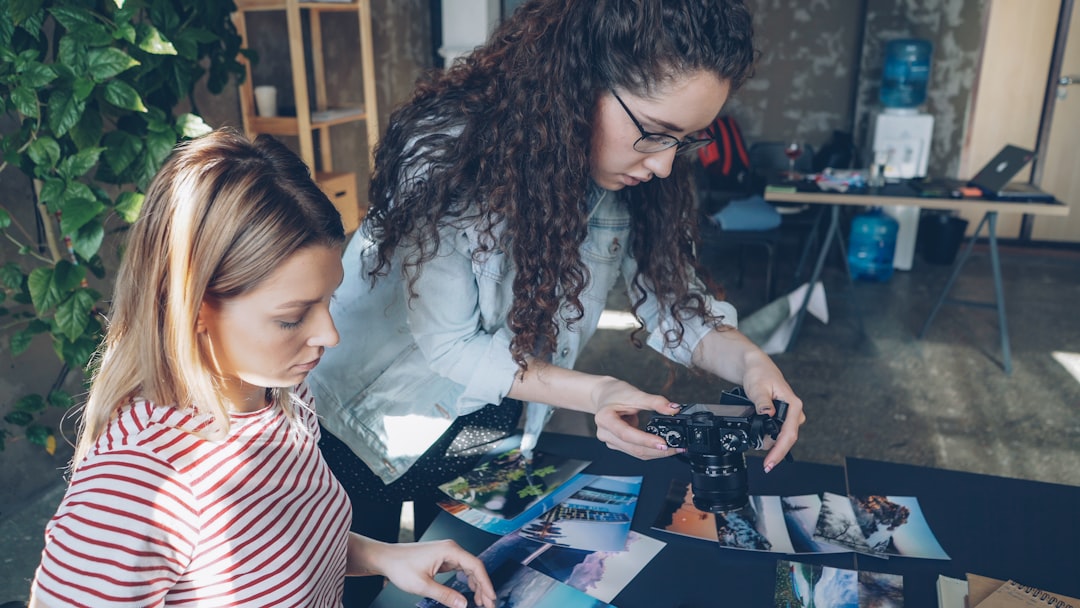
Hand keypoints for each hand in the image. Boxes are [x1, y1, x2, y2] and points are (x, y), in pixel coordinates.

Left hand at [351, 537, 495, 607]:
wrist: (386, 558)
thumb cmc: (401, 566)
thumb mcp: (423, 585)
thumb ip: (445, 595)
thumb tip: (463, 604)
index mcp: (449, 550)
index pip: (476, 566)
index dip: (486, 583)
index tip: (491, 597)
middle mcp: (451, 549)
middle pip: (474, 567)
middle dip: (482, 586)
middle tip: (488, 604)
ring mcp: (447, 553)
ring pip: (468, 569)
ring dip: (475, 584)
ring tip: (480, 601)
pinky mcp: (442, 558)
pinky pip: (460, 569)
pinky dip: (466, 581)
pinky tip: (469, 591)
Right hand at [591, 377, 684, 459]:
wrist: (605, 395)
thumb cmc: (615, 393)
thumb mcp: (635, 394)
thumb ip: (655, 402)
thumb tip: (673, 409)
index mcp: (605, 419)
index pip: (626, 434)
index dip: (646, 440)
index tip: (663, 443)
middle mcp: (605, 433)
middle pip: (633, 448)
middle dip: (656, 450)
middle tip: (676, 448)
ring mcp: (611, 441)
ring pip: (636, 452)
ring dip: (656, 453)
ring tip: (674, 449)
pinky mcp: (617, 444)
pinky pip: (636, 451)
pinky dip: (650, 450)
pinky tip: (662, 447)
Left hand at [740, 359, 804, 472]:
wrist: (757, 368)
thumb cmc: (760, 374)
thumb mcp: (758, 387)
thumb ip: (762, 402)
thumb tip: (767, 413)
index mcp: (793, 405)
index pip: (789, 434)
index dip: (779, 451)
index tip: (770, 463)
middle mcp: (795, 412)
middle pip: (787, 440)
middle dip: (774, 452)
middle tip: (763, 463)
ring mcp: (790, 416)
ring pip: (782, 438)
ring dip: (770, 444)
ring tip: (756, 444)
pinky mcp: (784, 418)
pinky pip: (778, 433)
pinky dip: (769, 438)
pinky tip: (760, 440)